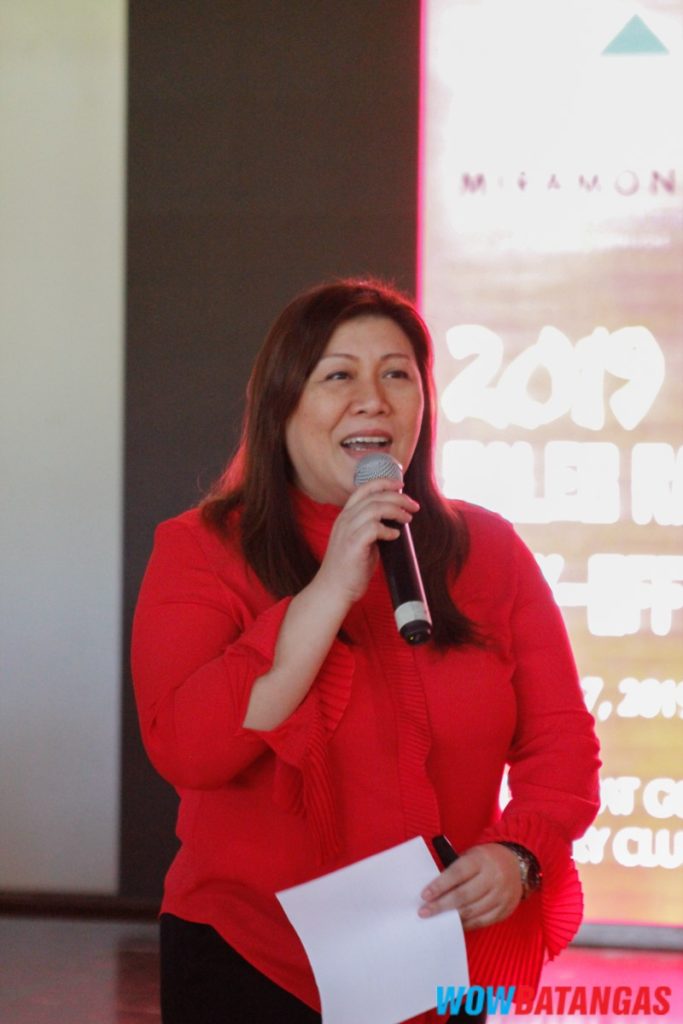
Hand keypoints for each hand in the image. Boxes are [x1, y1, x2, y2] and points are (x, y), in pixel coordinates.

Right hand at [315, 479, 419, 605]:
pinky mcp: (353, 545)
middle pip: (374, 496)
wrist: (333, 589)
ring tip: (407, 519)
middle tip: (413, 506)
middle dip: (398, 497)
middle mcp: (345, 520)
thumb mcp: (360, 540)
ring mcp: (347, 532)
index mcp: (346, 516)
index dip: (384, 483)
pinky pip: (373, 528)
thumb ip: (372, 528)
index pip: (364, 489)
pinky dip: (388, 529)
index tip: (401, 485)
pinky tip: (395, 535)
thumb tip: (395, 521)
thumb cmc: (349, 568)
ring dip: (396, 511)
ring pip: (375, 508)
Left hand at [418, 843, 522, 929]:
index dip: (440, 885)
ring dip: (452, 917)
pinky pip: (483, 921)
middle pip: (464, 895)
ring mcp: (501, 895)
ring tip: (437, 920)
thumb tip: (433, 890)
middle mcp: (493, 877)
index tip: (424, 895)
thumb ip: (455, 870)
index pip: (457, 873)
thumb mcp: (471, 855)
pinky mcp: (505, 909)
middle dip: (441, 905)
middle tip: (424, 912)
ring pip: (473, 911)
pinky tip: (455, 924)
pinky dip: (467, 924)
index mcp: (481, 860)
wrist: (515, 863)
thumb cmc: (485, 860)